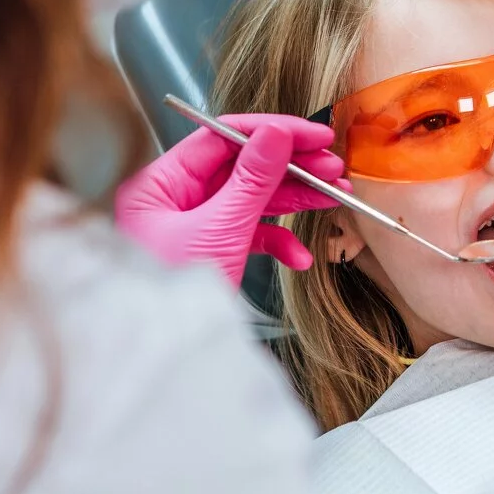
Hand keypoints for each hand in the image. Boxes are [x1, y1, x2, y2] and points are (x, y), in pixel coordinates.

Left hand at [114, 114, 346, 285]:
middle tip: (332, 167)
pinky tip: (300, 256)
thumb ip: (251, 179)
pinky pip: (251, 235)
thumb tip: (275, 133)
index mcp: (160, 184)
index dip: (272, 132)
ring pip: (253, 200)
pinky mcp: (212, 252)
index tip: (315, 135)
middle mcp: (175, 200)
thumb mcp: (219, 230)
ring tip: (334, 196)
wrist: (164, 361)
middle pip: (243, 167)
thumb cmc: (171, 297)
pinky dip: (279, 242)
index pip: (222, 138)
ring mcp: (195, 227)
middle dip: (292, 168)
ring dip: (296, 201)